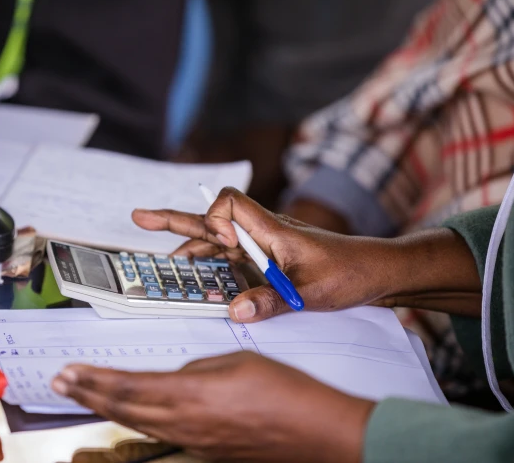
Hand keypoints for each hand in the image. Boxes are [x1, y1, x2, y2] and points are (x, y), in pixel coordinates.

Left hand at [52, 351, 373, 462]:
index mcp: (191, 395)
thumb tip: (179, 376)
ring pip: (139, 425)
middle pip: (125, 409)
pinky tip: (131, 414)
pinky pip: (160, 434)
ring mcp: (196, 442)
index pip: (129, 388)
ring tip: (86, 395)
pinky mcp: (208, 451)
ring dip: (108, 408)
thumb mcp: (237, 362)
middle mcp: (185, 424)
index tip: (70, 372)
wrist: (318, 434)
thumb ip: (199, 367)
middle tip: (62, 382)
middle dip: (89, 394)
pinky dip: (137, 421)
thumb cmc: (286, 394)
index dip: (95, 380)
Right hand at [132, 187, 394, 321]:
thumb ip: (272, 302)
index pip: (230, 202)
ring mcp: (261, 246)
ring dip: (189, 247)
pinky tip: (197, 278)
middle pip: (211, 218)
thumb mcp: (311, 293)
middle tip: (139, 217)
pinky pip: (229, 258)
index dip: (215, 219)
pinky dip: (210, 266)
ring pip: (216, 240)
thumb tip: (234, 311)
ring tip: (162, 261)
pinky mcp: (265, 259)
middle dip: (174, 220)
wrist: (374, 271)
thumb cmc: (348, 272)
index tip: (223, 245)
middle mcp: (261, 233)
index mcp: (271, 229)